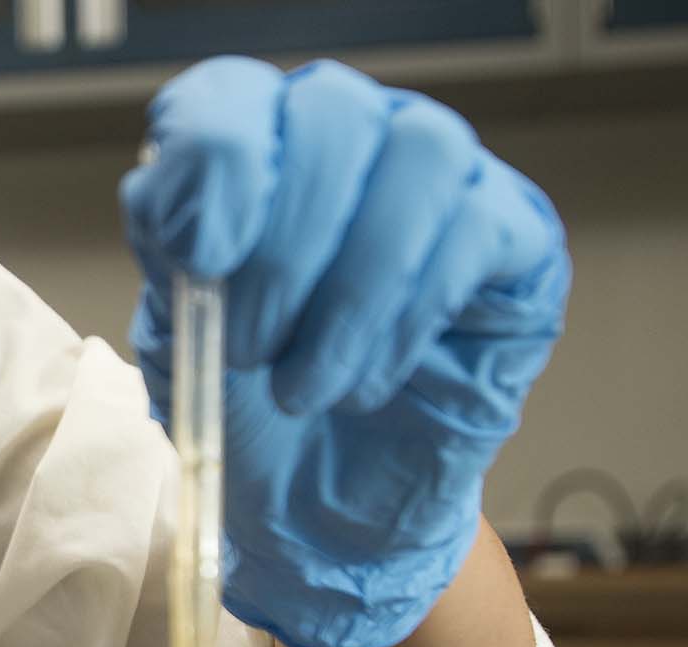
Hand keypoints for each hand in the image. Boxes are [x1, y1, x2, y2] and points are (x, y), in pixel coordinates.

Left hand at [122, 58, 569, 646]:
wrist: (321, 510)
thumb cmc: (248, 411)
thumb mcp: (181, 344)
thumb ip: (172, 266)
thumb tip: (172, 201)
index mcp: (253, 149)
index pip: (232, 96)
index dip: (217, 159)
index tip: (200, 255)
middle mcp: (348, 140)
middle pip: (332, 113)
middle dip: (283, 247)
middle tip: (249, 349)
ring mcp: (438, 181)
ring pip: (420, 158)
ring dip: (351, 291)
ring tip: (305, 389)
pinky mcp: (515, 239)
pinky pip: (478, 233)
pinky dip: (408, 320)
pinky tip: (367, 383)